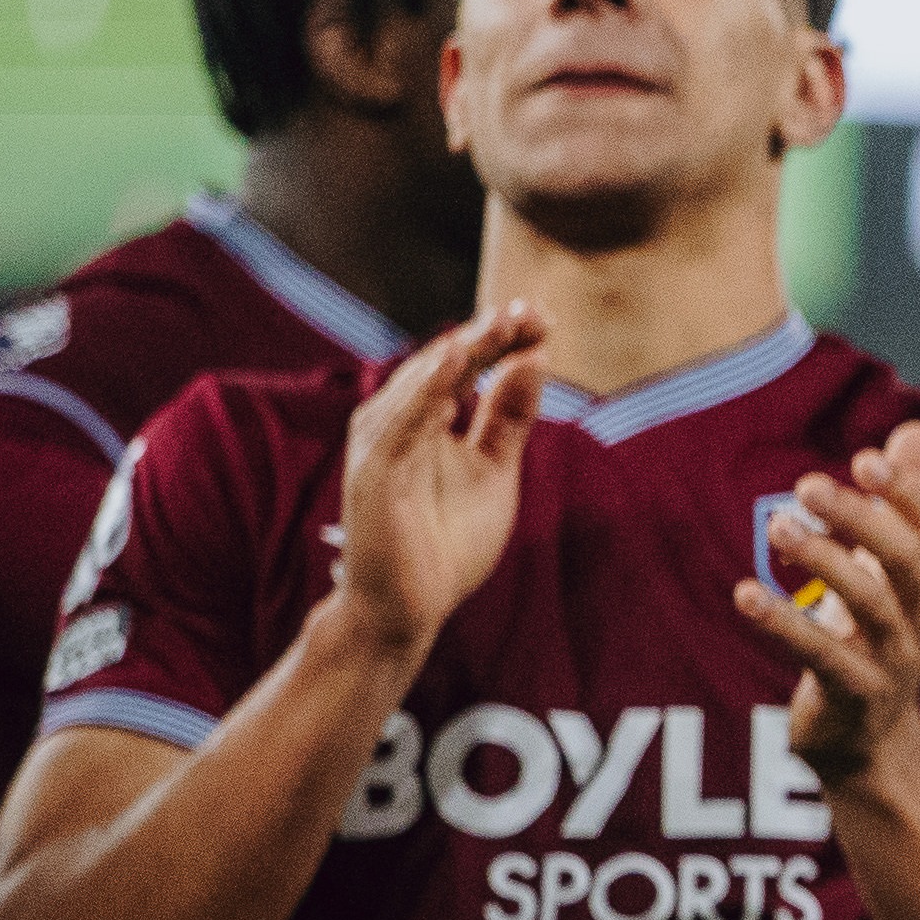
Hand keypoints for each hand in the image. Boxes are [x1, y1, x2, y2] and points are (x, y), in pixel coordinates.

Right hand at [332, 304, 548, 654]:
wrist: (409, 609)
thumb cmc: (446, 541)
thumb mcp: (495, 468)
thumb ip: (508, 416)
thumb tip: (535, 357)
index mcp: (427, 419)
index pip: (466, 365)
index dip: (502, 338)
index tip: (546, 317)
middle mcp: (398, 422)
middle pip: (444, 365)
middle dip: (487, 335)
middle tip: (530, 309)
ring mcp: (381, 445)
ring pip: (422, 384)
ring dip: (462, 350)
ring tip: (501, 323)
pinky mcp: (373, 473)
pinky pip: (401, 422)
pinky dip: (427, 388)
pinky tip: (456, 360)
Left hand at [740, 422, 919, 787]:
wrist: (866, 741)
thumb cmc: (875, 634)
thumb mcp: (892, 569)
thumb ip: (903, 501)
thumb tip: (914, 430)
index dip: (912, 492)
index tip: (868, 457)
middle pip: (907, 562)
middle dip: (861, 518)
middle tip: (807, 486)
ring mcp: (895, 662)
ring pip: (870, 605)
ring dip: (823, 561)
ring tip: (779, 529)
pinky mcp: (854, 697)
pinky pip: (822, 656)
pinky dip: (783, 623)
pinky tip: (744, 594)